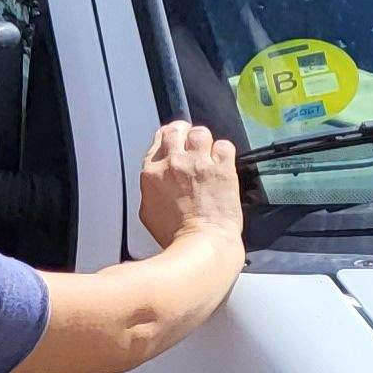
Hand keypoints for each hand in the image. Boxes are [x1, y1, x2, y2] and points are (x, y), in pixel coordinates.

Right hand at [137, 122, 240, 248]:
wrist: (201, 243)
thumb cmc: (175, 235)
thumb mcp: (148, 211)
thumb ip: (151, 189)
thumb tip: (157, 182)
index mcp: (151, 172)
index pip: (158, 139)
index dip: (168, 137)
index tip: (175, 141)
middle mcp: (174, 162)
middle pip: (177, 129)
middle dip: (184, 132)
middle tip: (192, 140)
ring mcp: (199, 163)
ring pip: (201, 132)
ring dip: (205, 141)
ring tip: (209, 152)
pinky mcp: (222, 169)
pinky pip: (224, 145)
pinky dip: (224, 152)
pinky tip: (224, 162)